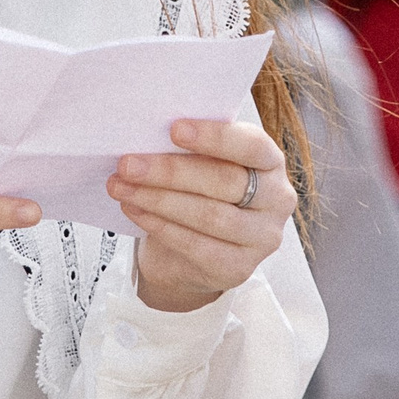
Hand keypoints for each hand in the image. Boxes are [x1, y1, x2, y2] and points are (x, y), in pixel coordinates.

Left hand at [108, 117, 295, 312]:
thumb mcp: (205, 167)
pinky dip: (159, 225)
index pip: (253, 145)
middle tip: (128, 163)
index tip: (174, 129)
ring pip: (208, 215)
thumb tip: (151, 135)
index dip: (215, 137)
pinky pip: (195, 245)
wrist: (195, 255)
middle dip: (171, 171)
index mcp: (271, 163)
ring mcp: (261, 238)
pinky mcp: (238, 268)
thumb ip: (194, 151)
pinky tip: (134, 210)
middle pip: (224, 181)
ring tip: (121, 186)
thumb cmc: (202, 196)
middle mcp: (277, 200)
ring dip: (157, 199)